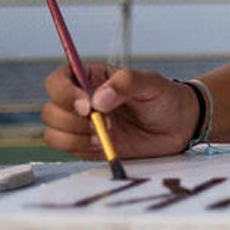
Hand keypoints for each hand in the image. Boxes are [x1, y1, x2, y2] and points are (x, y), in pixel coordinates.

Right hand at [41, 63, 197, 159]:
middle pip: (50, 111)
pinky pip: (68, 151)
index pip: (57, 81)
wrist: (179, 125)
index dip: (64, 94)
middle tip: (106, 122)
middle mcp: (81, 101)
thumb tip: (99, 98)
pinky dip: (83, 150)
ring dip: (75, 138)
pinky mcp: (87, 146)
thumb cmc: (164, 97)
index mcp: (91, 77)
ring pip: (53, 133)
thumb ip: (126, 83)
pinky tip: (106, 145)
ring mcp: (82, 125)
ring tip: (106, 135)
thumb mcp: (150, 82)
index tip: (87, 105)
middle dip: (73, 120)